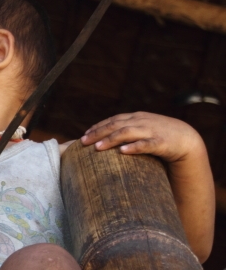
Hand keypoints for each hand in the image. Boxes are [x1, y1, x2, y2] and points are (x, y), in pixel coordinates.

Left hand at [81, 112, 203, 163]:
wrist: (186, 138)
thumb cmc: (159, 136)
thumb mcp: (141, 129)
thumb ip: (125, 131)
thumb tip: (101, 141)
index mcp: (136, 118)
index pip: (113, 120)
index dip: (98, 127)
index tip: (84, 136)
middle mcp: (141, 121)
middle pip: (116, 125)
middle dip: (98, 133)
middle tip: (83, 142)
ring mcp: (151, 130)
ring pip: (128, 132)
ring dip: (111, 139)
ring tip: (98, 147)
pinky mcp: (161, 142)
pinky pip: (146, 144)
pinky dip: (134, 147)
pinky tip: (123, 151)